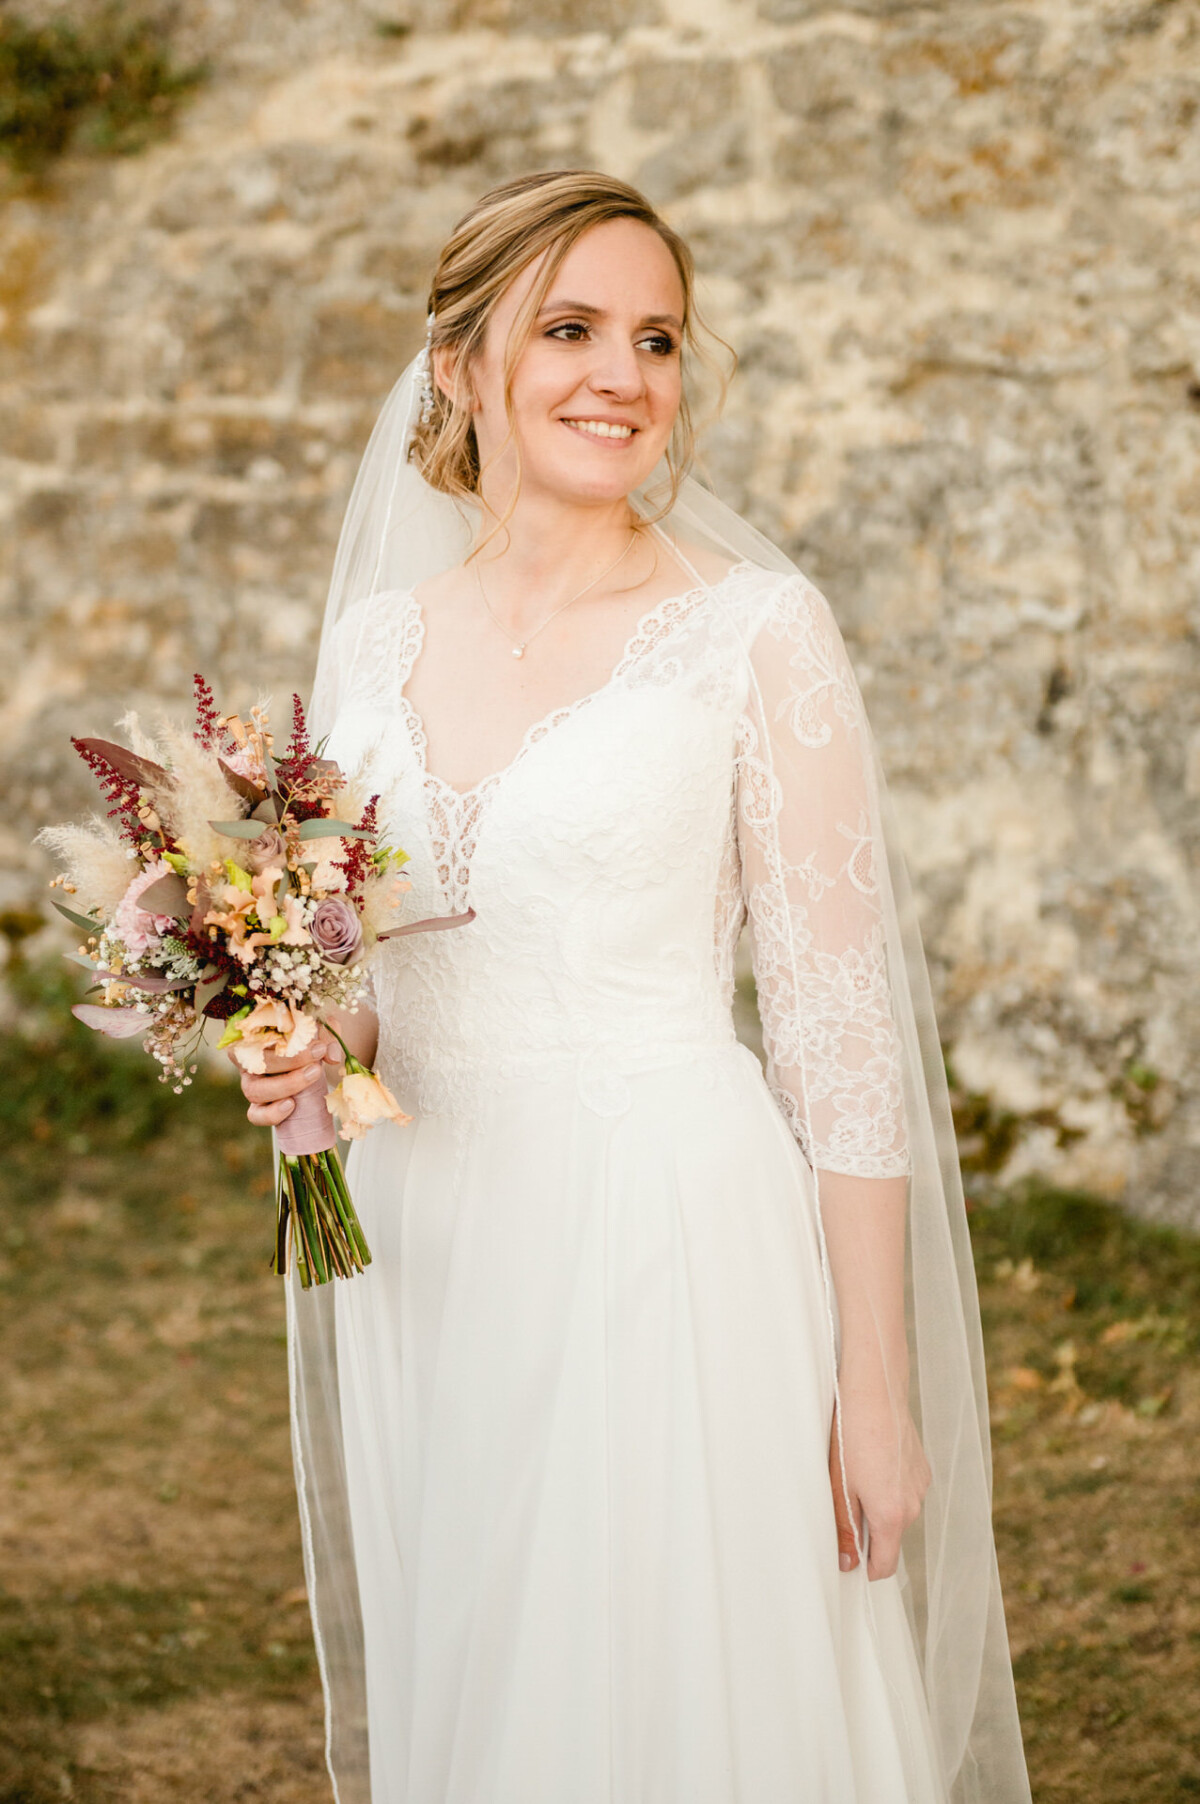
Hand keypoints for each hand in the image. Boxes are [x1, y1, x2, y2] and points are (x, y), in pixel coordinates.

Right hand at [228, 1027, 343, 1129]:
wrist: (309, 1062)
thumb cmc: (308, 1040)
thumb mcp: (318, 1032)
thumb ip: (327, 1037)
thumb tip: (332, 1058)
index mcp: (256, 1038)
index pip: (262, 1036)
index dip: (289, 1040)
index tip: (318, 1046)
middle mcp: (248, 1061)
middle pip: (259, 1062)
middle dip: (291, 1062)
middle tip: (317, 1061)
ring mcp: (251, 1085)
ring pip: (254, 1090)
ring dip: (285, 1085)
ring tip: (312, 1076)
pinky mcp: (257, 1107)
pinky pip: (255, 1115)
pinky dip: (272, 1113)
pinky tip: (291, 1105)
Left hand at [829, 1385, 930, 1580]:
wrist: (876, 1391)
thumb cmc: (850, 1436)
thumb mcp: (839, 1486)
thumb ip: (845, 1529)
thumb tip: (848, 1563)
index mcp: (892, 1515)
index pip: (885, 1566)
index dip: (866, 1569)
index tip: (848, 1559)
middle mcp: (914, 1506)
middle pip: (890, 1538)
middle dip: (869, 1531)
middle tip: (843, 1500)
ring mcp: (921, 1486)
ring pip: (899, 1513)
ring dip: (880, 1506)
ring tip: (857, 1474)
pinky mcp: (923, 1468)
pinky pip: (906, 1491)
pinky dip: (891, 1487)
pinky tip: (874, 1461)